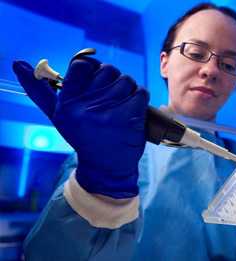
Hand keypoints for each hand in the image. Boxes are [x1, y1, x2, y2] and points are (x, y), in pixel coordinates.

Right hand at [13, 57, 148, 198]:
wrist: (106, 168)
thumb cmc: (84, 137)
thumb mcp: (58, 116)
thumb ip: (39, 91)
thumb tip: (19, 64)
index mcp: (67, 103)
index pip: (83, 64)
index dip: (93, 70)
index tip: (96, 84)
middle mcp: (85, 106)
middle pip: (108, 70)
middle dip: (112, 81)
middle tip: (109, 101)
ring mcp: (108, 112)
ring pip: (126, 80)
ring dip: (127, 91)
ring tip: (120, 108)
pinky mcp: (129, 117)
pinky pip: (140, 92)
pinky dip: (140, 98)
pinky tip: (132, 111)